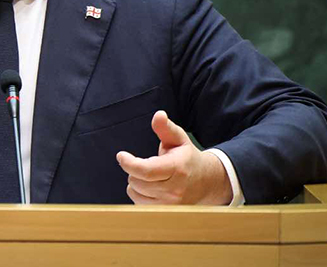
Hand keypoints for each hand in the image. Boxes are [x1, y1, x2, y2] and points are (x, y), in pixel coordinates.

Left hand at [116, 110, 231, 204]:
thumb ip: (166, 127)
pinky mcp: (164, 212)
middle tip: (146, 163)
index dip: (129, 163)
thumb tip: (158, 115)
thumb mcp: (179, 139)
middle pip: (136, 181)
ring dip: (136, 182)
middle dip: (134, 169)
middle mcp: (174, 189)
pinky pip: (138, 203)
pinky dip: (139, 193)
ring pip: (134, 192)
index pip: (146, 170)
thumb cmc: (187, 158)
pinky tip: (151, 187)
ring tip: (151, 176)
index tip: (121, 155)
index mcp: (177, 169)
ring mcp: (170, 204)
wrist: (206, 182)